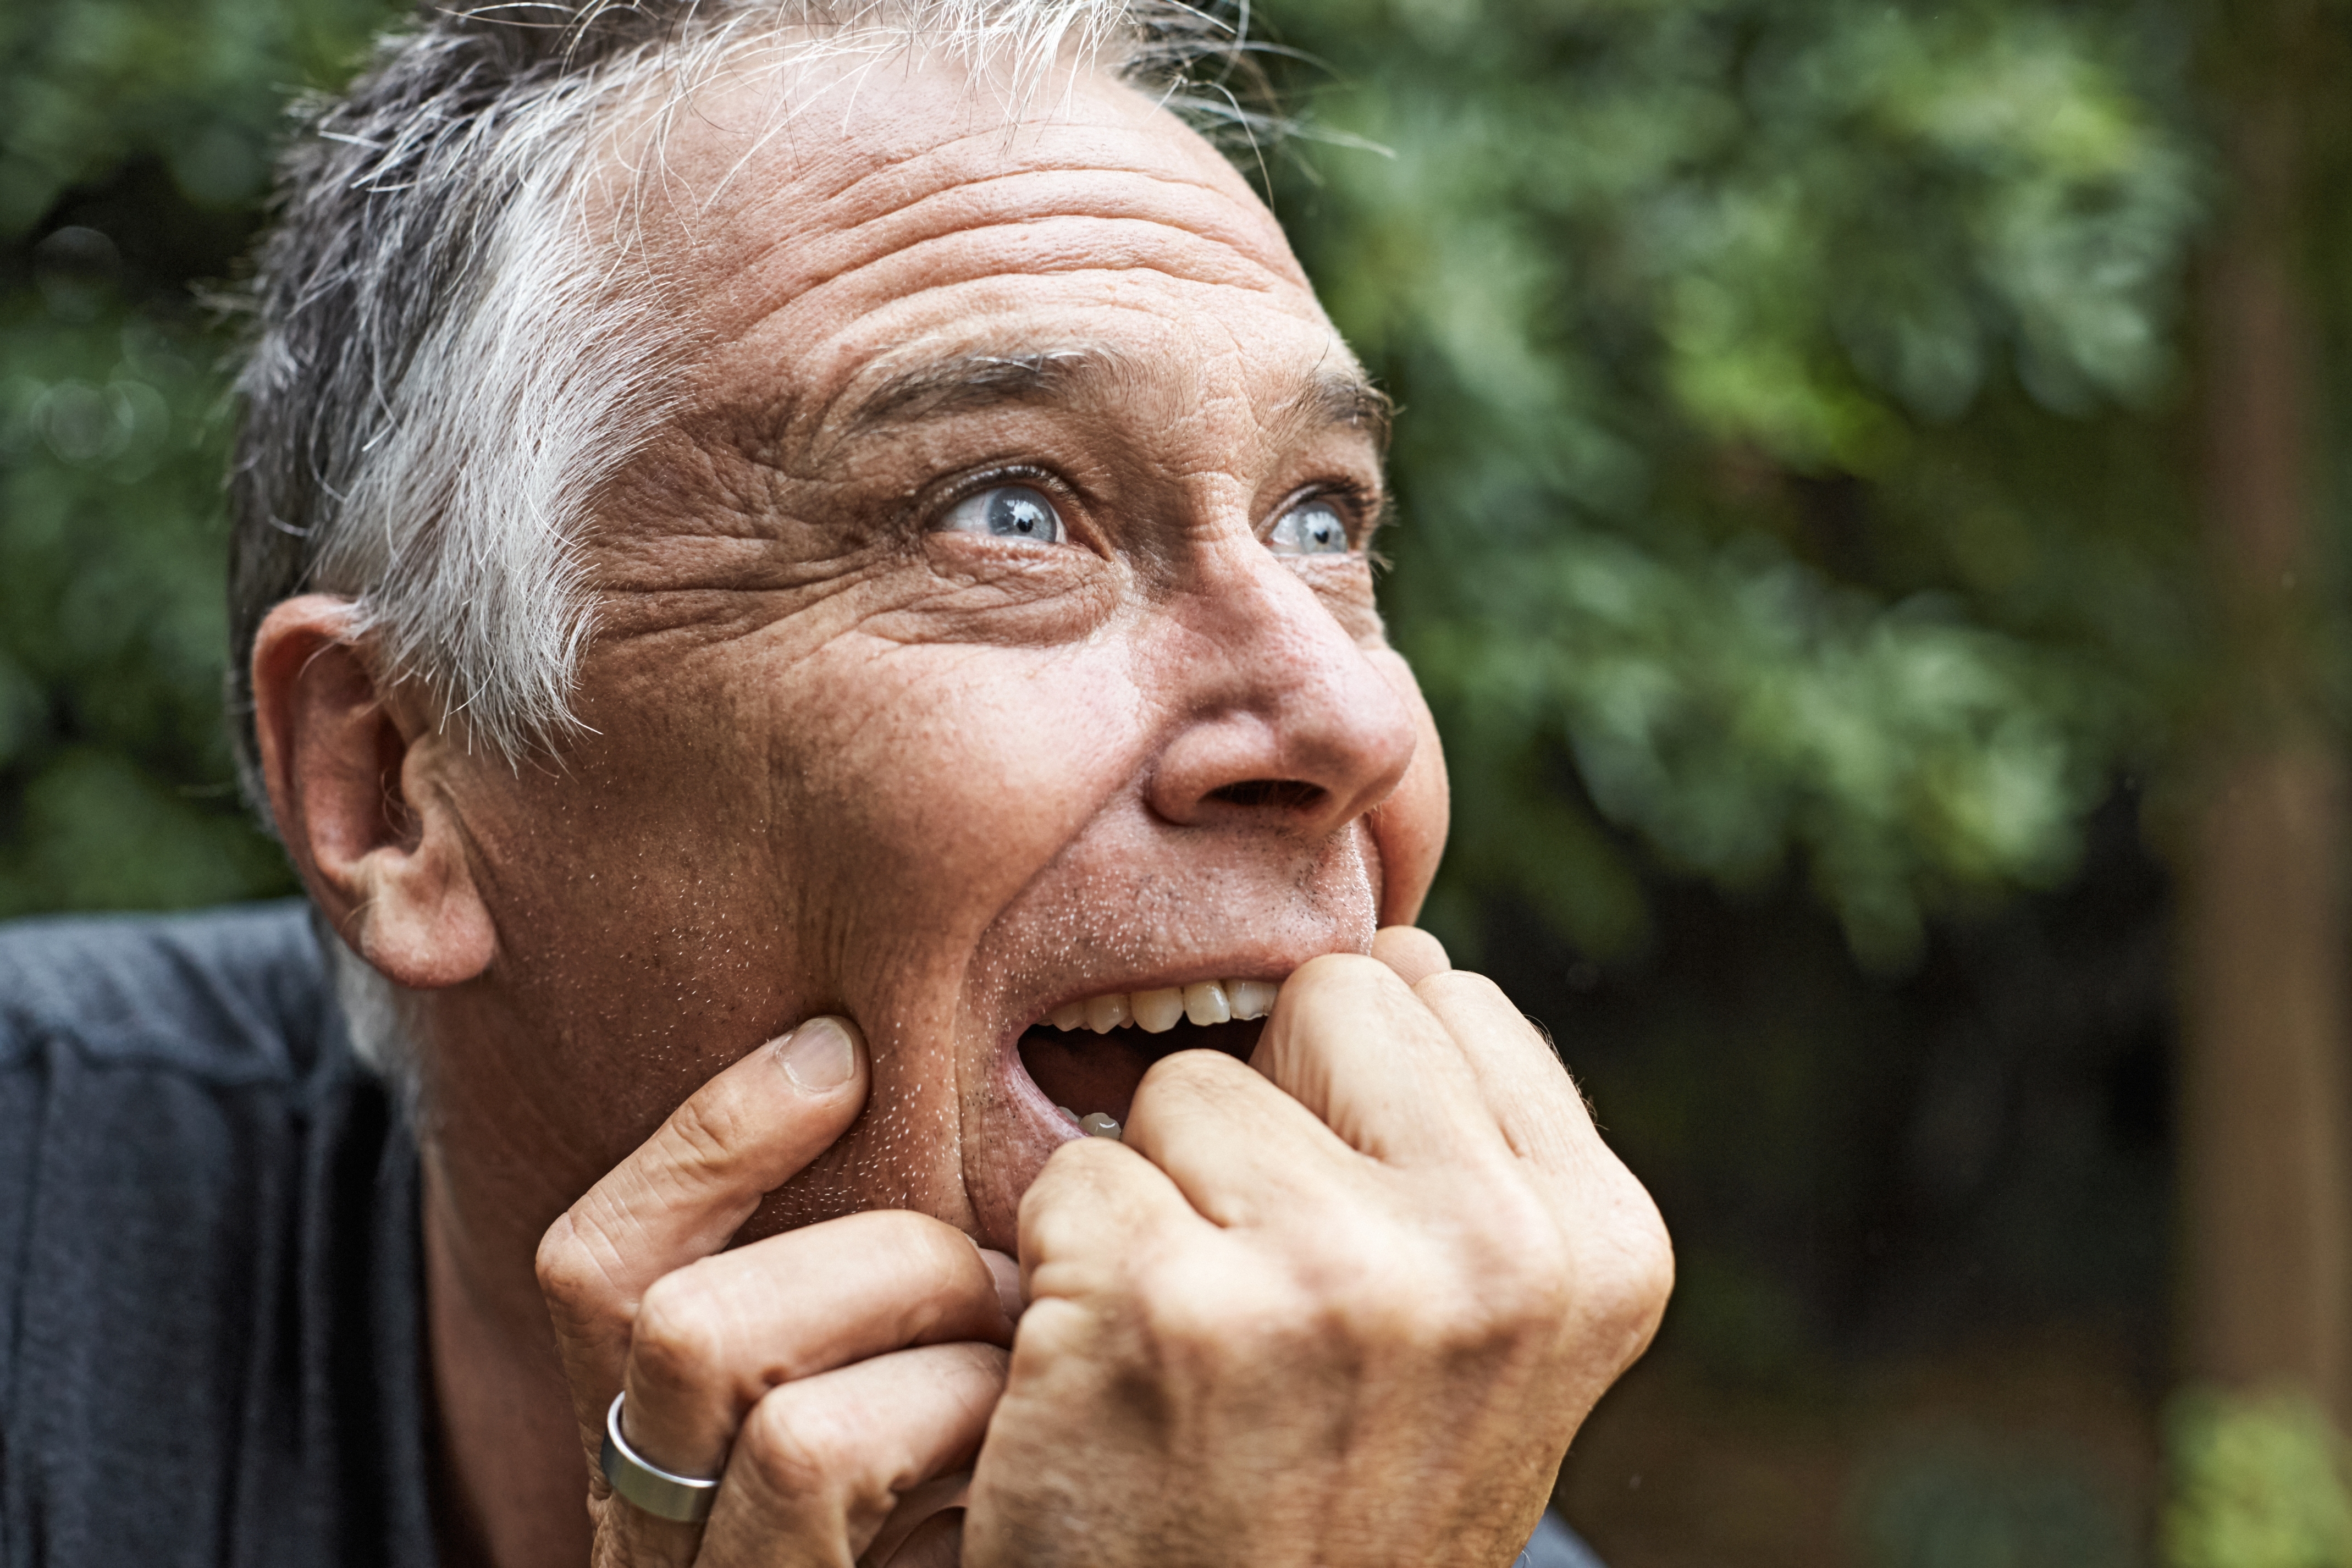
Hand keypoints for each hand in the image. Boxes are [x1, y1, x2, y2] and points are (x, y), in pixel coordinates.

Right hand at [534, 1016, 1021, 1567]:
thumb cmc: (1015, 1541)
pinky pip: (808, 1449)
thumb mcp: (930, 1407)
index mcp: (668, 1452)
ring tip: (1030, 1350)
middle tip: (1010, 1276)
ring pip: (705, 1342)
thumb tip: (901, 1097)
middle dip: (869, 1250)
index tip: (838, 1048)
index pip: (601, 1265)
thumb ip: (892, 1298)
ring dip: (903, 1303)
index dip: (706, 1139)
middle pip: (658, 1305)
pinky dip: (933, 1400)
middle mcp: (651, 1526)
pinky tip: (1024, 1436)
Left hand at [966, 928, 1672, 1567]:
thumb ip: (1472, 1154)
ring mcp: (1340, 1279)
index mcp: (1599, 1245)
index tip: (1346, 1235)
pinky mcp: (1175, 1312)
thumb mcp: (1485, 1344)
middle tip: (1262, 1286)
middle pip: (1329, 996)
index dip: (1355, 1096)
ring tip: (1193, 1349)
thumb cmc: (1337, 1503)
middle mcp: (1498, 1253)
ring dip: (1161, 1198)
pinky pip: (1072, 1177)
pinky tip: (1110, 1386)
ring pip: (1186, 1086)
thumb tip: (1398, 948)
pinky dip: (1061, 1270)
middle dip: (1270, 1114)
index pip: (1440, 993)